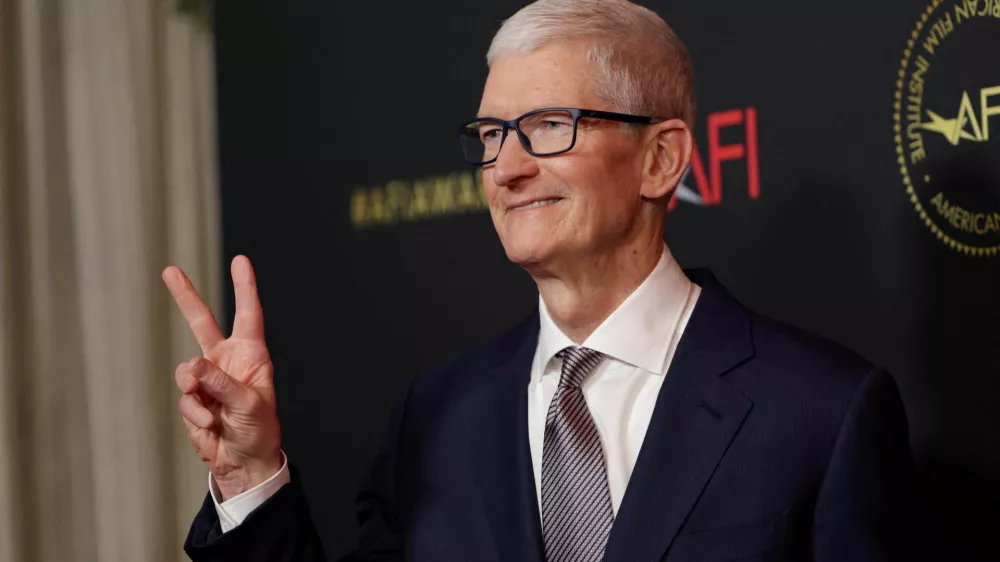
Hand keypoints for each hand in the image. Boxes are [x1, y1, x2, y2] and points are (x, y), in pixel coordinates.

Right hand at [164, 255, 281, 500]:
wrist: (244, 463)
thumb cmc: (258, 431)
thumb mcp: (248, 405)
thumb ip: (220, 383)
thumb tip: (192, 367)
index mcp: (251, 355)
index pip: (248, 314)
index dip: (245, 287)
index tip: (240, 260)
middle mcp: (227, 361)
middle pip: (202, 322)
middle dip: (186, 297)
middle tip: (169, 269)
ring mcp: (207, 379)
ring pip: (185, 369)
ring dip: (194, 391)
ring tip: (212, 413)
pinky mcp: (193, 399)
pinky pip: (184, 398)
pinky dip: (195, 413)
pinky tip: (209, 426)